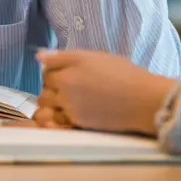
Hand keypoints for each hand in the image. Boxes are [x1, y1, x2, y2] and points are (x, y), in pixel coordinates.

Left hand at [32, 50, 176, 135]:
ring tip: (69, 102)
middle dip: (51, 89)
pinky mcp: (78, 124)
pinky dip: (59, 118)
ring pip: (46, 107)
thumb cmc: (123, 74)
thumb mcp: (94, 57)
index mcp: (68, 72)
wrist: (142, 100)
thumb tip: (38, 56)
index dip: (54, 71)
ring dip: (52, 105)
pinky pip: (57, 121)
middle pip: (44, 90)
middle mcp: (65, 91)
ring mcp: (71, 109)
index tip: (66, 73)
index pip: (46, 71)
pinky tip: (74, 112)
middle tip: (68, 88)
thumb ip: (64, 57)